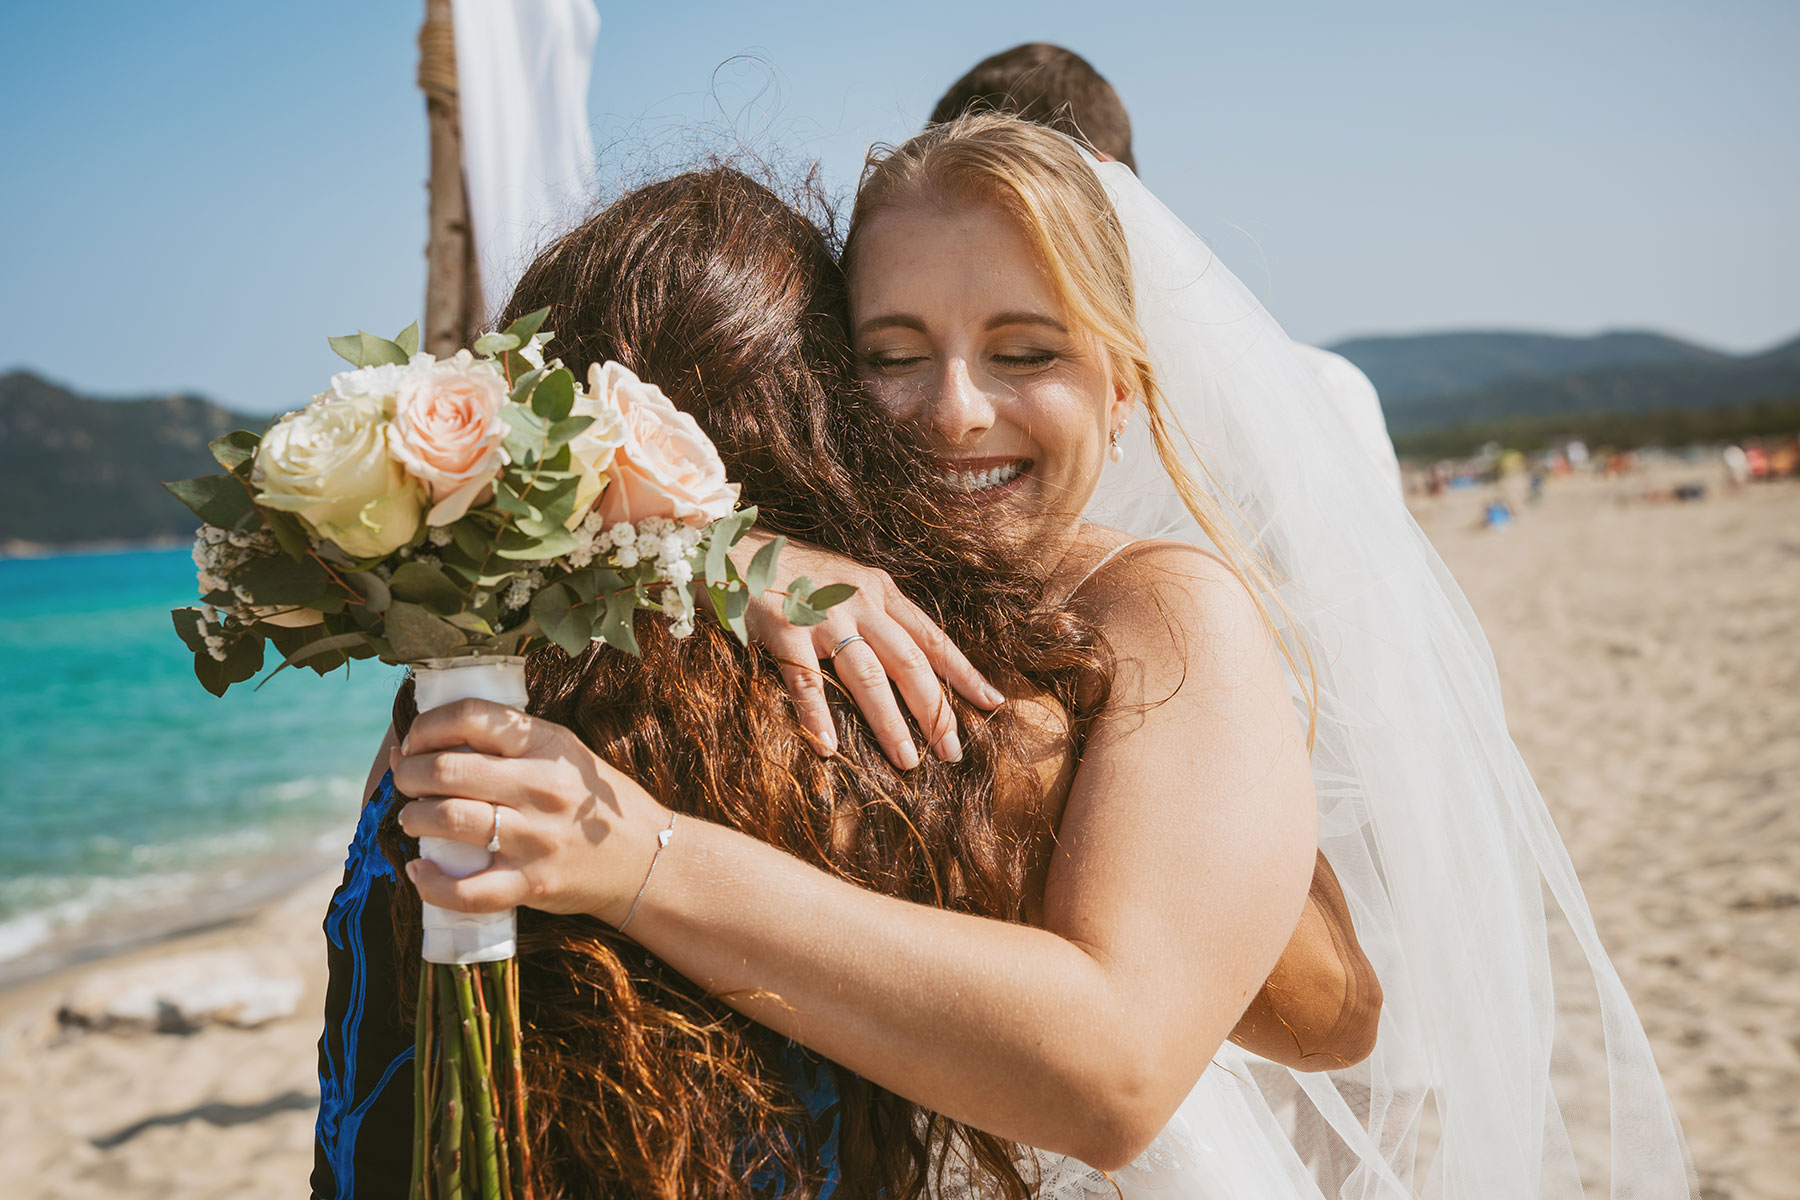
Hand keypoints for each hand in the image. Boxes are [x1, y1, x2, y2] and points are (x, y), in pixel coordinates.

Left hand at [389, 698, 667, 923]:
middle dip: (409, 775)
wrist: (646, 858)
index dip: (427, 725)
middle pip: (447, 770)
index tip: (415, 741)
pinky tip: (419, 870)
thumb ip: (509, 743)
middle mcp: (539, 787)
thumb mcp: (564, 754)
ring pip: (447, 820)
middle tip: (407, 782)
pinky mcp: (531, 883)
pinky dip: (430, 882)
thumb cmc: (593, 802)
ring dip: (413, 818)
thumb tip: (425, 742)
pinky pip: (466, 890)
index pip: (470, 716)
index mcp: (546, 744)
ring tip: (412, 819)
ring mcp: (535, 837)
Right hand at [738, 532, 1005, 767]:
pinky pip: (805, 682)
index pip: (932, 638)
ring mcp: (822, 616)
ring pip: (867, 677)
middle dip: (935, 711)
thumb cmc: (790, 573)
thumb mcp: (844, 584)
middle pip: (909, 663)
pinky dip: (817, 717)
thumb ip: (874, 614)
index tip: (992, 703)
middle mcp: (859, 603)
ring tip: (907, 762)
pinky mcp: (783, 629)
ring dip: (889, 723)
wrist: (731, 548)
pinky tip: (828, 748)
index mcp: (880, 591)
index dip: (963, 673)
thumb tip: (906, 658)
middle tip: (952, 753)